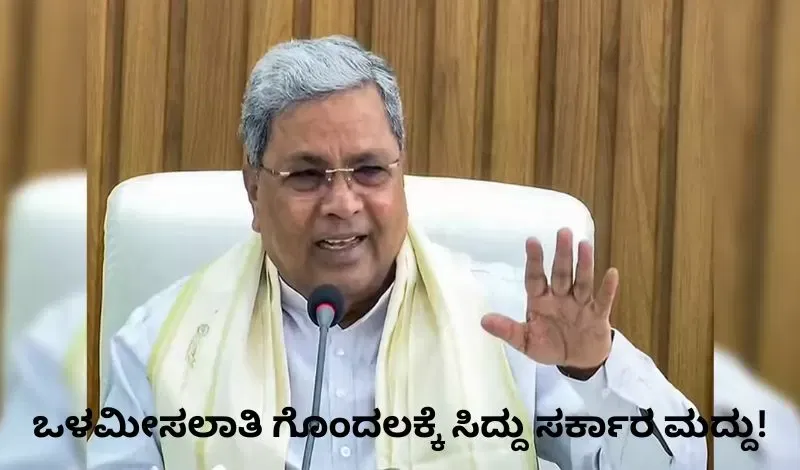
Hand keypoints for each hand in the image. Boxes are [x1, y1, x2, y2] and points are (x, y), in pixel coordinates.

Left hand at [481, 228, 618, 371]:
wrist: (577, 362)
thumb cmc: (549, 346)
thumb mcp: (526, 342)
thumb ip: (508, 331)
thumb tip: (483, 321)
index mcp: (540, 300)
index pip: (536, 278)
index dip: (534, 261)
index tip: (531, 241)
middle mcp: (561, 297)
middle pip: (561, 273)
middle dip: (562, 255)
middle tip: (563, 232)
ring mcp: (580, 304)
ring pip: (582, 281)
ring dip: (583, 264)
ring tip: (584, 244)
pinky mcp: (597, 315)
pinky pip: (603, 300)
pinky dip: (608, 288)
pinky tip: (611, 272)